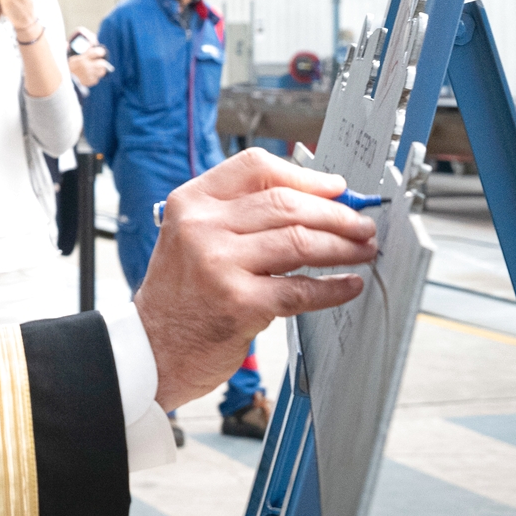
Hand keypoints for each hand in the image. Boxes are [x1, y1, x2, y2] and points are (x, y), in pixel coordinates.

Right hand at [69, 45, 109, 87]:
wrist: (62, 81)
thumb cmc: (66, 67)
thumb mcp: (69, 56)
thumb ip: (75, 48)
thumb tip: (78, 43)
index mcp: (82, 58)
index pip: (98, 52)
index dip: (101, 51)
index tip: (100, 52)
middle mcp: (87, 67)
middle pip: (103, 64)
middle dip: (102, 62)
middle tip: (99, 62)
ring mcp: (88, 75)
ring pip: (101, 72)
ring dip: (99, 70)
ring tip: (95, 69)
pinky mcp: (88, 82)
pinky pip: (96, 79)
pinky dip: (94, 77)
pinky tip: (89, 75)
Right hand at [134, 149, 377, 409]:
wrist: (152, 348)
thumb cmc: (180, 294)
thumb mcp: (194, 237)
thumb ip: (241, 215)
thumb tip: (315, 201)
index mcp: (193, 201)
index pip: (257, 168)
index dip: (306, 175)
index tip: (337, 187)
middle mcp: (202, 226)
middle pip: (287, 203)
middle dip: (336, 213)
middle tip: (362, 224)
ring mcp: (219, 263)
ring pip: (300, 241)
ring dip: (343, 246)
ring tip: (363, 250)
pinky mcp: (239, 302)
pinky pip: (301, 288)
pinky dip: (333, 287)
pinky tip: (348, 285)